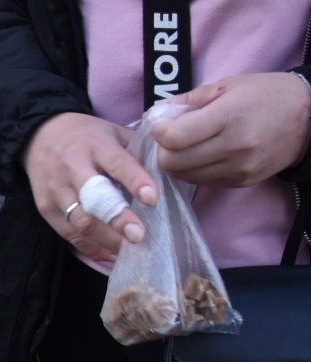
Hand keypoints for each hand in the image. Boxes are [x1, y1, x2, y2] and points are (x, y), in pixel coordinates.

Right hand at [23, 112, 157, 264]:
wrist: (39, 136)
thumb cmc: (86, 136)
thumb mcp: (112, 132)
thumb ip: (136, 151)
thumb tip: (168, 171)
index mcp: (96, 145)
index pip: (117, 163)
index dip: (135, 181)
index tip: (152, 199)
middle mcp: (73, 167)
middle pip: (94, 197)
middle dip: (116, 218)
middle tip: (138, 236)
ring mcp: (56, 190)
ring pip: (80, 221)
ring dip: (105, 239)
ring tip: (127, 251)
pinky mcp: (45, 208)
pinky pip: (68, 234)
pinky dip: (90, 248)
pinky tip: (108, 255)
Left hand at [155, 73, 310, 185]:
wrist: (310, 118)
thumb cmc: (267, 95)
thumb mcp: (230, 85)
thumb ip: (191, 99)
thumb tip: (159, 112)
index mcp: (230, 116)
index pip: (175, 137)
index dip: (160, 131)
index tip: (163, 124)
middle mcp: (234, 146)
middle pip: (173, 162)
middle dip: (164, 149)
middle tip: (171, 137)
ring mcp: (239, 168)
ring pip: (184, 175)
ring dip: (177, 162)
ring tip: (187, 145)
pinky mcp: (241, 181)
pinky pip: (201, 181)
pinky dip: (194, 170)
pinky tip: (203, 155)